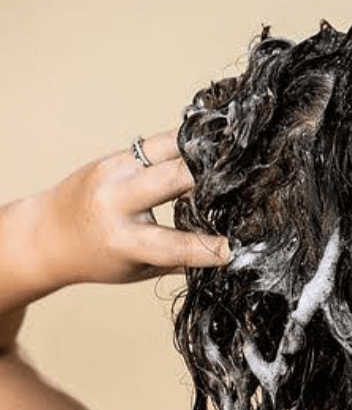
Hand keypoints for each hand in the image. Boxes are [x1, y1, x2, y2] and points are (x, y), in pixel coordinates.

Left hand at [33, 131, 229, 287]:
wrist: (46, 232)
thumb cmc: (98, 258)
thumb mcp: (138, 268)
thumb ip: (181, 260)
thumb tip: (230, 256)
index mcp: (122, 239)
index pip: (177, 244)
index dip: (213, 248)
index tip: (239, 248)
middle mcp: (117, 200)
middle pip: (176, 178)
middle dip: (213, 179)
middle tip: (247, 180)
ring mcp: (116, 171)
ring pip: (171, 148)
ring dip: (206, 150)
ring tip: (238, 151)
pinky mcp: (118, 155)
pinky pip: (162, 142)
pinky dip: (190, 143)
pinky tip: (216, 141)